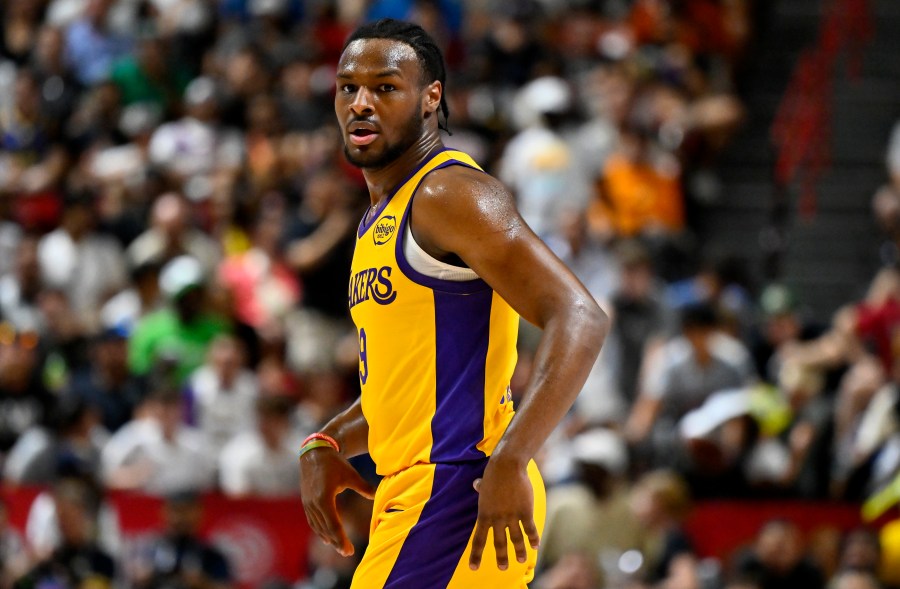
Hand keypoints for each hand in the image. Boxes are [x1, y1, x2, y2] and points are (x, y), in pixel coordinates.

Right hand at [300, 447, 374, 555]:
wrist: (315, 453)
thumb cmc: (335, 463)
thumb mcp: (351, 475)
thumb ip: (364, 487)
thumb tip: (376, 497)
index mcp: (324, 499)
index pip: (334, 525)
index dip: (341, 540)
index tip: (349, 551)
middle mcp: (314, 504)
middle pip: (326, 529)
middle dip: (336, 542)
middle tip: (347, 553)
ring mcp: (308, 504)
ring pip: (318, 527)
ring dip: (328, 538)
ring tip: (339, 547)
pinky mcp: (306, 502)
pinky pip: (313, 521)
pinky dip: (320, 530)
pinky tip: (327, 537)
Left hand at [469, 456, 538, 570]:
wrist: (507, 466)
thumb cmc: (494, 472)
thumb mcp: (484, 483)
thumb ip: (481, 488)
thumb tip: (475, 484)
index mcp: (484, 515)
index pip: (478, 540)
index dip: (476, 555)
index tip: (474, 568)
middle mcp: (497, 519)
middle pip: (499, 543)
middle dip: (501, 557)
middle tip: (503, 568)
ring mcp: (511, 516)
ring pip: (516, 539)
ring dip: (519, 551)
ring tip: (521, 560)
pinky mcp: (525, 511)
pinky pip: (530, 529)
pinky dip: (533, 538)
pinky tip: (535, 545)